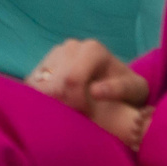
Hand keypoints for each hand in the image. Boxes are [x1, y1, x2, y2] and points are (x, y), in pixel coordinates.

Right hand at [25, 38, 148, 114]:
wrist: (119, 88)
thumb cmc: (128, 92)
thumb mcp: (134, 91)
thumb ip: (118, 90)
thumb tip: (95, 91)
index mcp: (93, 50)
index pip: (72, 79)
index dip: (75, 103)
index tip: (86, 117)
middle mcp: (71, 46)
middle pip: (54, 82)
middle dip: (63, 106)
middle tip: (76, 119)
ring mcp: (55, 53)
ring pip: (39, 83)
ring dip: (50, 103)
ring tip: (68, 114)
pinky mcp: (43, 64)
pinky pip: (32, 84)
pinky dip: (40, 99)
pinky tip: (56, 108)